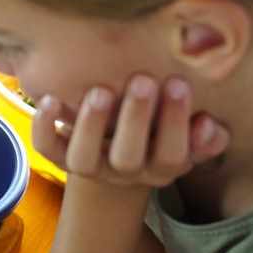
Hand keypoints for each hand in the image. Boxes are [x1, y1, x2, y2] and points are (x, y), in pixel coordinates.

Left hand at [34, 74, 228, 188]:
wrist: (118, 146)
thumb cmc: (159, 128)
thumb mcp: (187, 131)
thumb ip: (204, 132)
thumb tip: (210, 126)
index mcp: (160, 166)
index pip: (172, 155)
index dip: (176, 124)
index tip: (179, 83)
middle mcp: (124, 172)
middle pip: (129, 158)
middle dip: (136, 119)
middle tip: (143, 81)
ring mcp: (91, 166)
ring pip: (83, 160)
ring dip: (90, 126)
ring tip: (100, 92)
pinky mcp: (61, 158)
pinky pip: (48, 150)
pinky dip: (43, 128)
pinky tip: (48, 100)